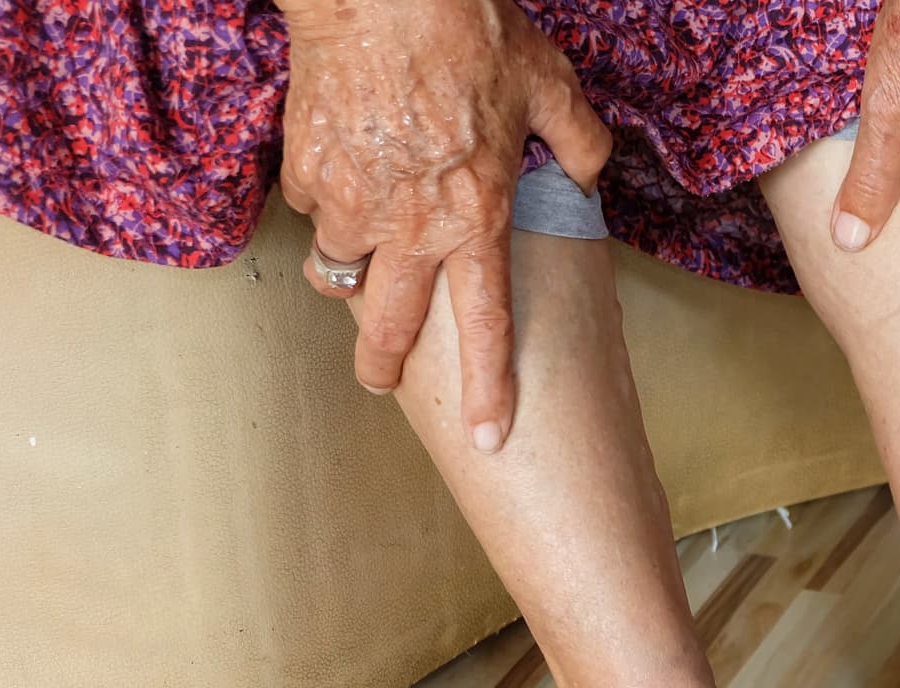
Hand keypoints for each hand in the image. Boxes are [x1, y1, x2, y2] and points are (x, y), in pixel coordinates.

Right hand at [278, 0, 611, 450]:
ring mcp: (351, 202)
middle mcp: (411, 226)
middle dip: (383, 366)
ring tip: (361, 259)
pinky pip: (314, 206)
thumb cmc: (468, 31)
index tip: (487, 435)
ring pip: (342, 267)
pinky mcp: (307, 170)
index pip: (487, 325)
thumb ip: (579, 139)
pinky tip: (344, 172)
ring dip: (350, 270)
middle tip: (381, 381)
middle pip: (389, 327)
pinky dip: (326, 200)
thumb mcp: (550, 83)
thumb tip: (591, 168)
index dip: (487, 389)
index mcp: (477, 218)